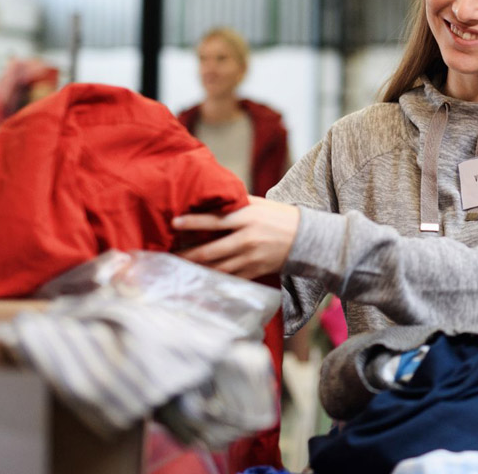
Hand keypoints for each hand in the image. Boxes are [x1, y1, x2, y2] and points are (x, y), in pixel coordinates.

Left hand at [172, 195, 299, 279]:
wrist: (307, 238)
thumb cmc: (280, 217)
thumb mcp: (260, 204)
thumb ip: (236, 204)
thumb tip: (211, 200)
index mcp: (247, 218)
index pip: (214, 220)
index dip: (192, 222)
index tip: (174, 223)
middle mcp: (247, 239)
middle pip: (210, 250)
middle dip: (188, 254)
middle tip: (170, 254)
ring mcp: (251, 258)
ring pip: (218, 268)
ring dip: (197, 269)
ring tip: (180, 268)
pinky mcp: (255, 272)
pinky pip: (230, 278)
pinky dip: (215, 279)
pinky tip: (201, 278)